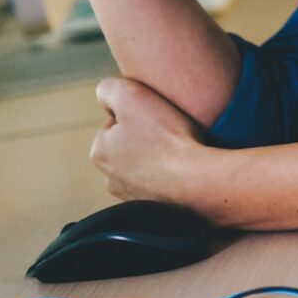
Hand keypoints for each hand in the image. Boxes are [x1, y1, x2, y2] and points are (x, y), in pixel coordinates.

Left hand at [92, 77, 210, 208]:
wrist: (198, 181)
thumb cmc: (166, 138)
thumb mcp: (131, 95)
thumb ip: (108, 89)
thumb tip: (107, 99)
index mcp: (99, 152)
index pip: (117, 119)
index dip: (139, 111)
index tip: (157, 115)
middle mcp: (110, 179)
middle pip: (131, 143)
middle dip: (147, 135)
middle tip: (169, 130)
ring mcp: (133, 196)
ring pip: (146, 163)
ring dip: (160, 156)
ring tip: (179, 149)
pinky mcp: (154, 208)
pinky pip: (162, 182)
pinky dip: (172, 174)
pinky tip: (184, 167)